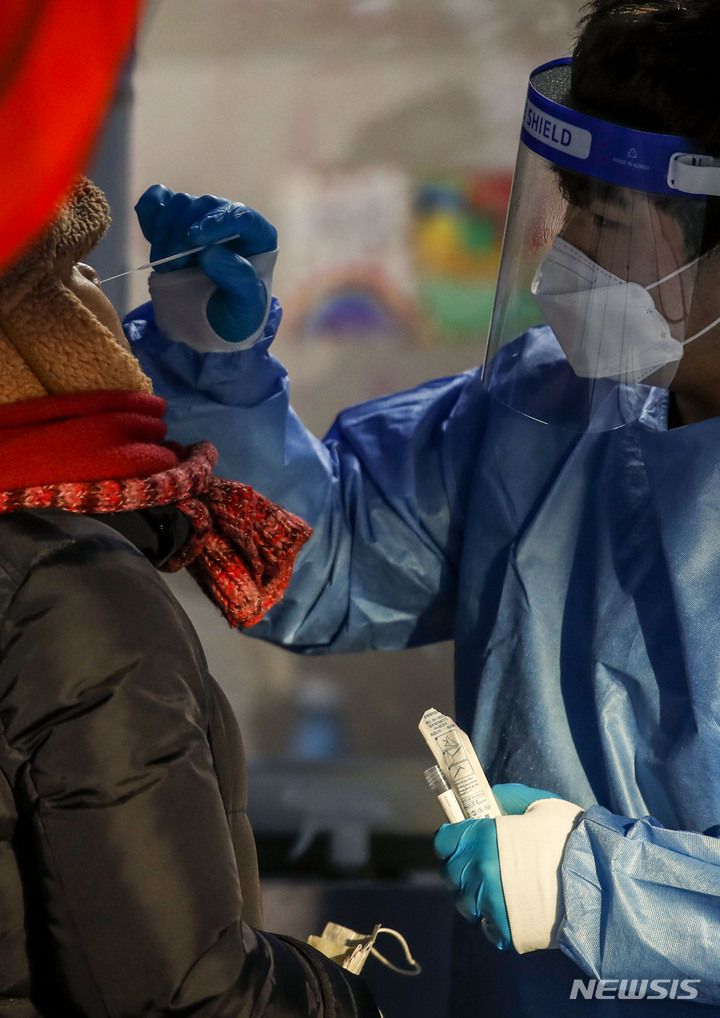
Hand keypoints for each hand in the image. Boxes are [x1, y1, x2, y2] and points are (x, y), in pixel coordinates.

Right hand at [135, 184, 276, 342]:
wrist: (212, 320)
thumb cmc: (236, 313)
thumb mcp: (245, 308)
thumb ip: (237, 280)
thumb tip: (210, 252)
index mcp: (258, 236)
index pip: (241, 216)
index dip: (216, 222)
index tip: (194, 239)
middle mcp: (231, 219)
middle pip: (205, 205)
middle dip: (182, 234)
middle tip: (173, 266)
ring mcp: (202, 216)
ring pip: (180, 203)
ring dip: (165, 232)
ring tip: (166, 267)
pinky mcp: (177, 218)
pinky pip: (159, 199)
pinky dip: (150, 212)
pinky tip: (150, 236)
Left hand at [434, 783, 579, 953]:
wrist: (600, 881)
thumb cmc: (571, 837)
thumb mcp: (541, 804)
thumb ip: (509, 798)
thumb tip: (491, 798)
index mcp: (482, 838)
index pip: (444, 841)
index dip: (453, 838)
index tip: (464, 838)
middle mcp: (479, 872)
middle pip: (451, 872)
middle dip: (461, 865)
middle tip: (482, 861)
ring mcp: (490, 904)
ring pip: (465, 901)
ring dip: (474, 892)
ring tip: (496, 886)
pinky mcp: (505, 931)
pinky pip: (485, 925)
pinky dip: (491, 918)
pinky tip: (509, 908)